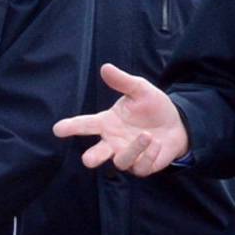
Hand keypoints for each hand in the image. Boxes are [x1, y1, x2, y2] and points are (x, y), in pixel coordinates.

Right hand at [54, 63, 190, 175]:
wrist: (176, 124)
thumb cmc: (152, 107)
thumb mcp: (140, 90)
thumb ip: (122, 81)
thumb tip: (105, 67)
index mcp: (107, 123)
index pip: (85, 125)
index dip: (71, 127)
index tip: (58, 129)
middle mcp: (113, 142)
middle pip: (96, 154)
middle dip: (92, 158)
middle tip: (89, 159)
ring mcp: (127, 156)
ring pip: (121, 162)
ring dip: (133, 150)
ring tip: (147, 135)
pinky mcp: (142, 167)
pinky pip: (141, 166)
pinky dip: (149, 154)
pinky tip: (157, 143)